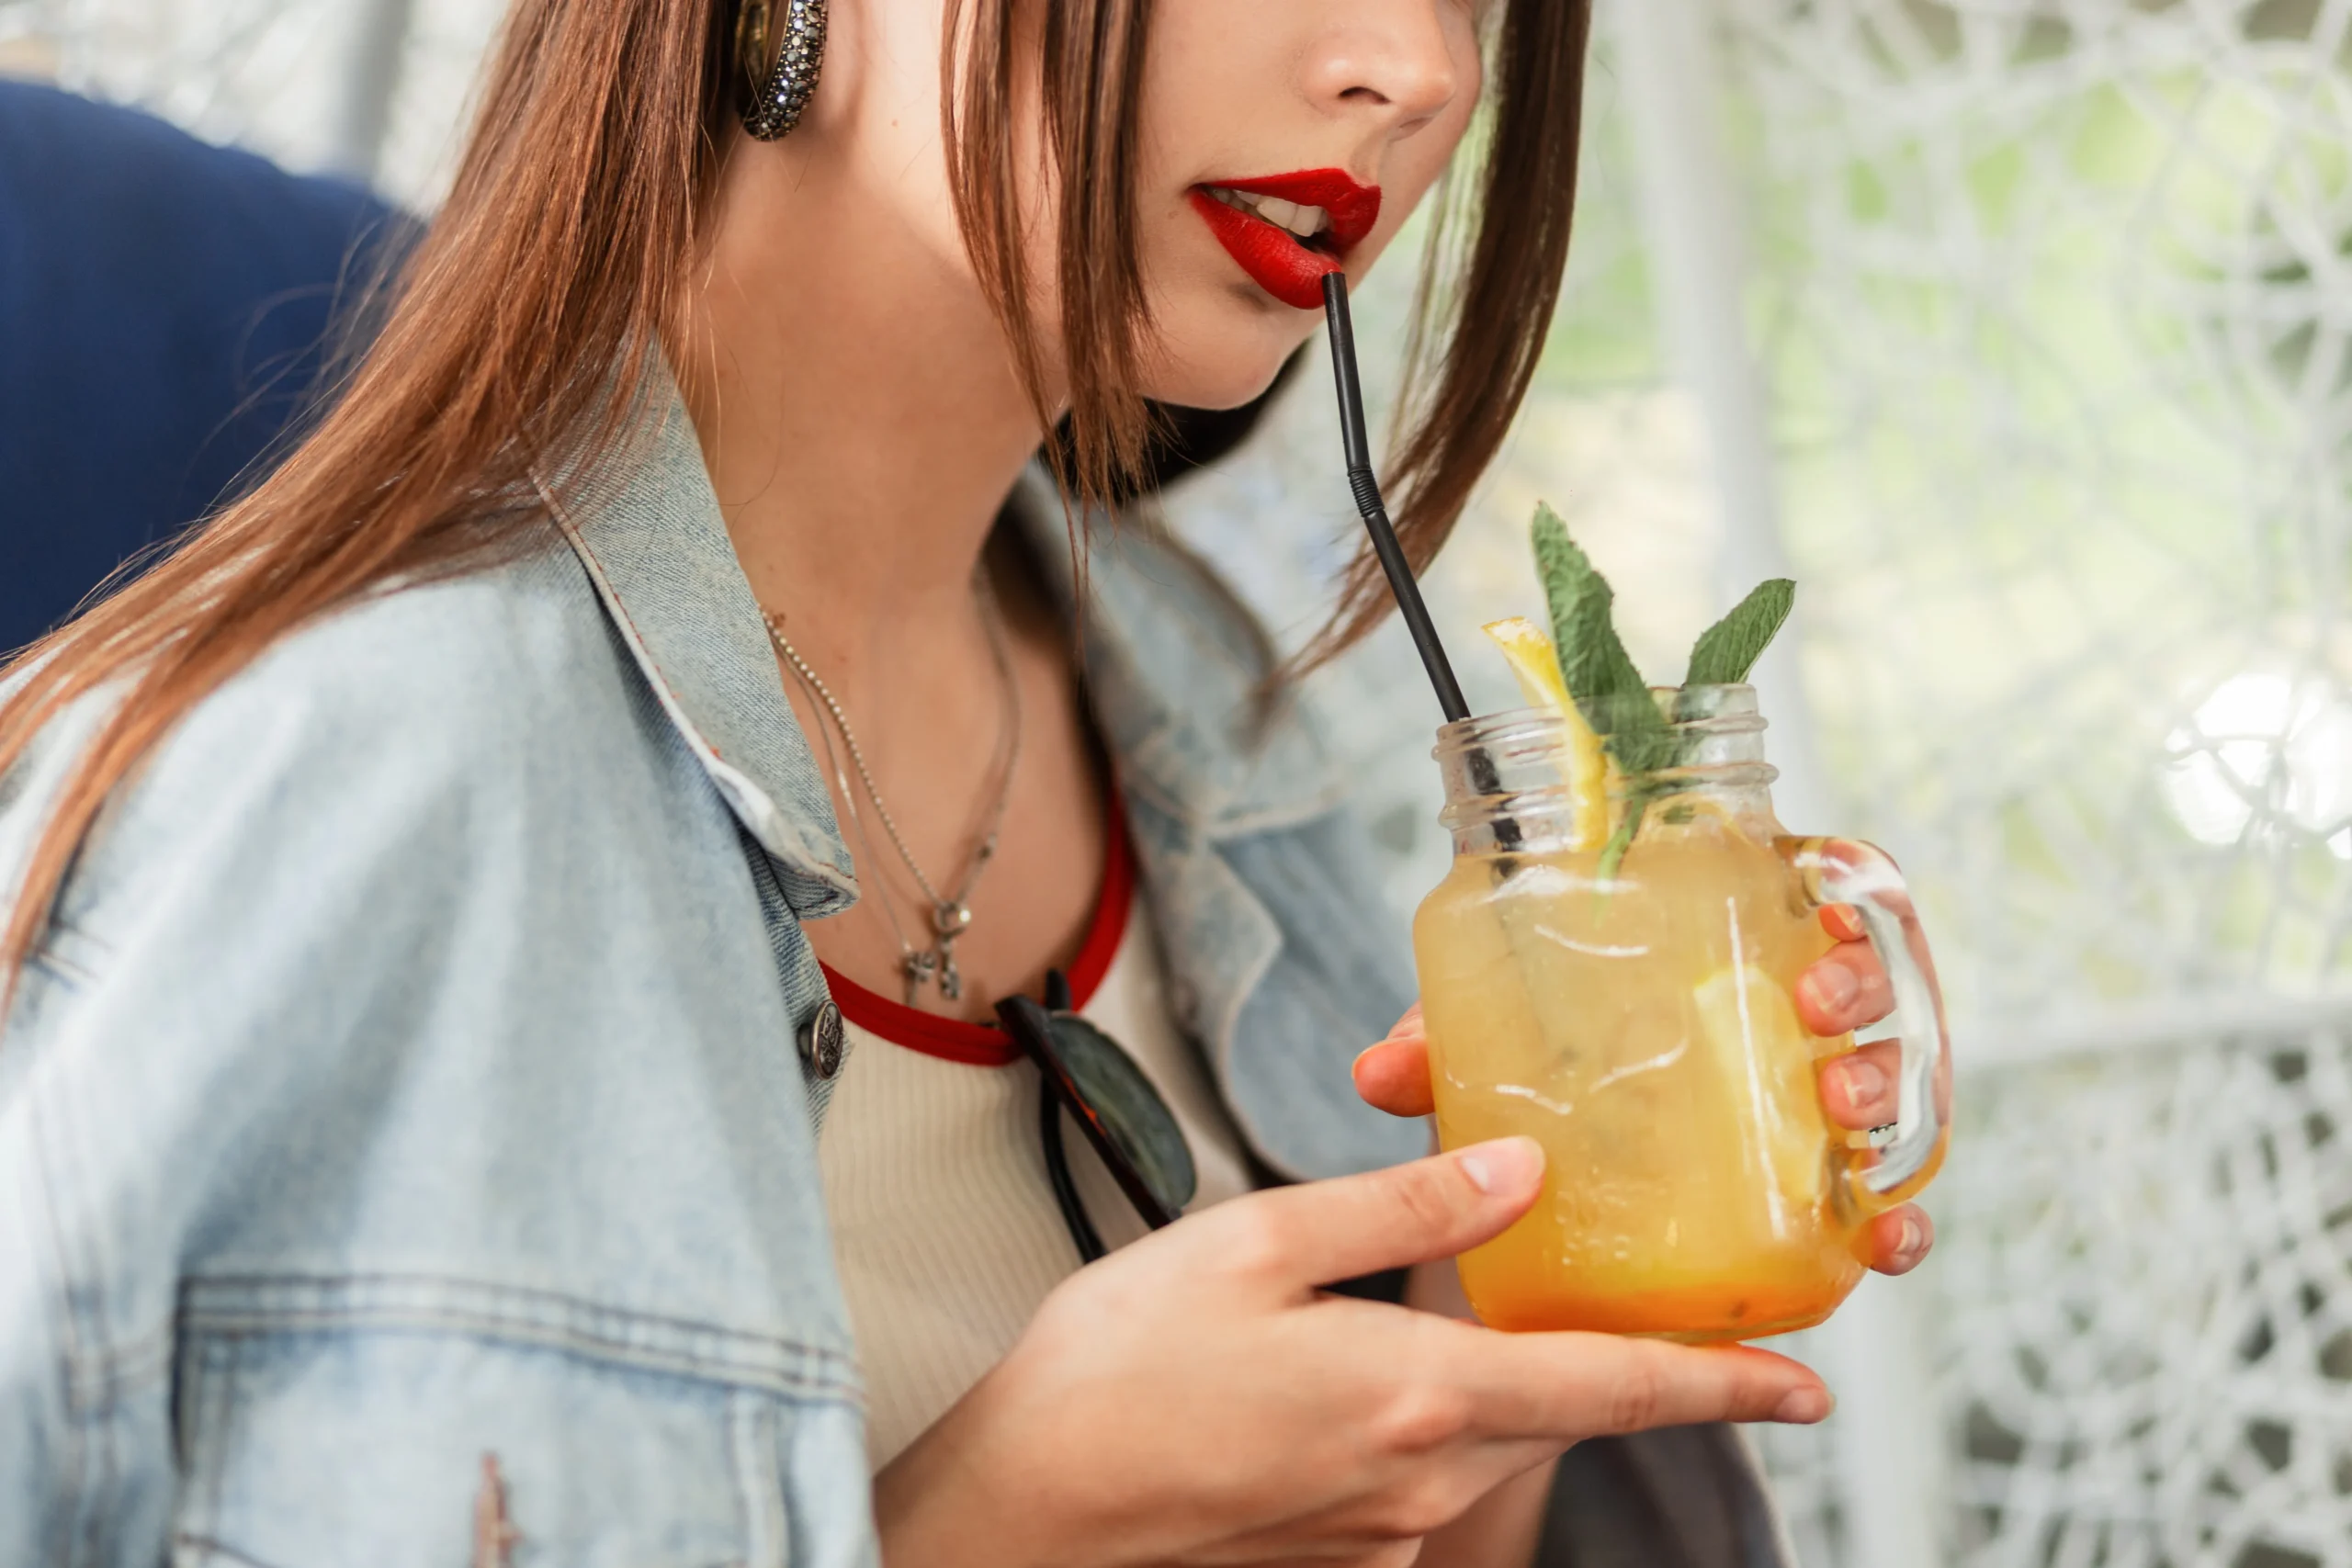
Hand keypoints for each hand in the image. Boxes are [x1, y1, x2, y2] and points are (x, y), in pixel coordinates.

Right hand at [875, 1140, 1830, 1567]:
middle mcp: (1419, 1483)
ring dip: (1490, 1386)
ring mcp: (1378, 1536)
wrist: (1016, 1521)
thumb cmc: (1111, 1380)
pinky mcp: (1334, 1558)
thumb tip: (1518, 1172)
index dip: (1724, 1385)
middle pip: (1554, 1415)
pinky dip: (1420, 1425)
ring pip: (1484, 1446)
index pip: (1614, 1388)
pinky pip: (1417, 1483)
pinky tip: (1340, 1384)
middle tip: (1596, 1294)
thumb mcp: (1254, 1247)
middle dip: (1592, 1360)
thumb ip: (1403, 1209)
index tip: (1805, 1384)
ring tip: (1435, 1321)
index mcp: (1416, 1395)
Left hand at [1353, 903, 1939, 1279]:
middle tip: (1818, 1008)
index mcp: (1727, 947)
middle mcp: (1787, 1019)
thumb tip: (1378, 1070)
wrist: (1552, 1204)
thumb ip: (1443, 1048)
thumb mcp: (1493, 1053)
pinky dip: (1899, 1218)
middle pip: (1866, 978)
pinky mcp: (1828, 1195)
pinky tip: (1882, 1239)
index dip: (1840, 888)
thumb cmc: (1541, 1079)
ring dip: (1881, 1088)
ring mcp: (1816, 1105)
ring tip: (1843, 1109)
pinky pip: (1887, 1202)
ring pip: (1889, 1078)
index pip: (1814, 888)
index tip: (1821, 902)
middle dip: (1862, 988)